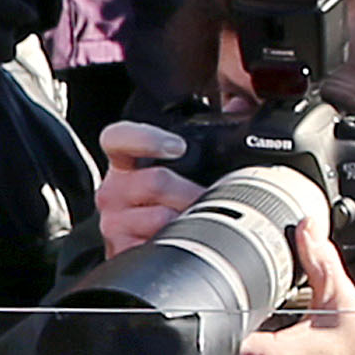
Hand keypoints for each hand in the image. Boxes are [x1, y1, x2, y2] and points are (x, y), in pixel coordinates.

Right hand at [97, 120, 203, 258]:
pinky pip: (155, 243)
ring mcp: (112, 221)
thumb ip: (205, 135)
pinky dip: (174, 242)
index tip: (178, 147)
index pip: (118, 138)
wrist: (154, 253)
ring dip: (186, 219)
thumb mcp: (181, 165)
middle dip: (190, 191)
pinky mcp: (118, 249)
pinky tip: (176, 239)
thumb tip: (241, 100)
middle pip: (155, 181)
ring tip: (192, 221)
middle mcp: (113, 189)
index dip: (146, 139)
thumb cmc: (170, 205)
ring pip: (160, 216)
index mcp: (125, 161)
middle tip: (206, 197)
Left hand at [222, 218, 354, 354]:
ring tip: (240, 306)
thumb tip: (307, 227)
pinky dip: (233, 341)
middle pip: (208, 336)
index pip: (215, 325)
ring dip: (224, 326)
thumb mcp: (340, 301)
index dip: (214, 300)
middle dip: (219, 309)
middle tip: (233, 289)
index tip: (221, 281)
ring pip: (213, 350)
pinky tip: (249, 326)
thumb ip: (321, 261)